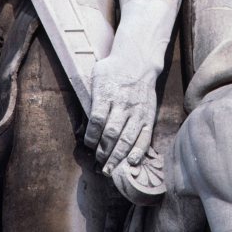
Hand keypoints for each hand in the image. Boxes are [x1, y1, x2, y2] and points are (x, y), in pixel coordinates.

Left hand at [84, 55, 156, 175]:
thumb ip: (91, 95)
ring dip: (117, 156)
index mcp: (107, 93)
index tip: (88, 144)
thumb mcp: (97, 75)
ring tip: (110, 169)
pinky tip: (131, 162)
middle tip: (98, 163)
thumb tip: (83, 117)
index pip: (97, 120)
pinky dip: (138, 151)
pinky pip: (144, 137)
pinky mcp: (148, 116)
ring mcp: (137, 111)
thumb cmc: (113, 70)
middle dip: (103, 151)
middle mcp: (123, 104)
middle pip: (111, 133)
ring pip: (127, 138)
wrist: (138, 62)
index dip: (91, 136)